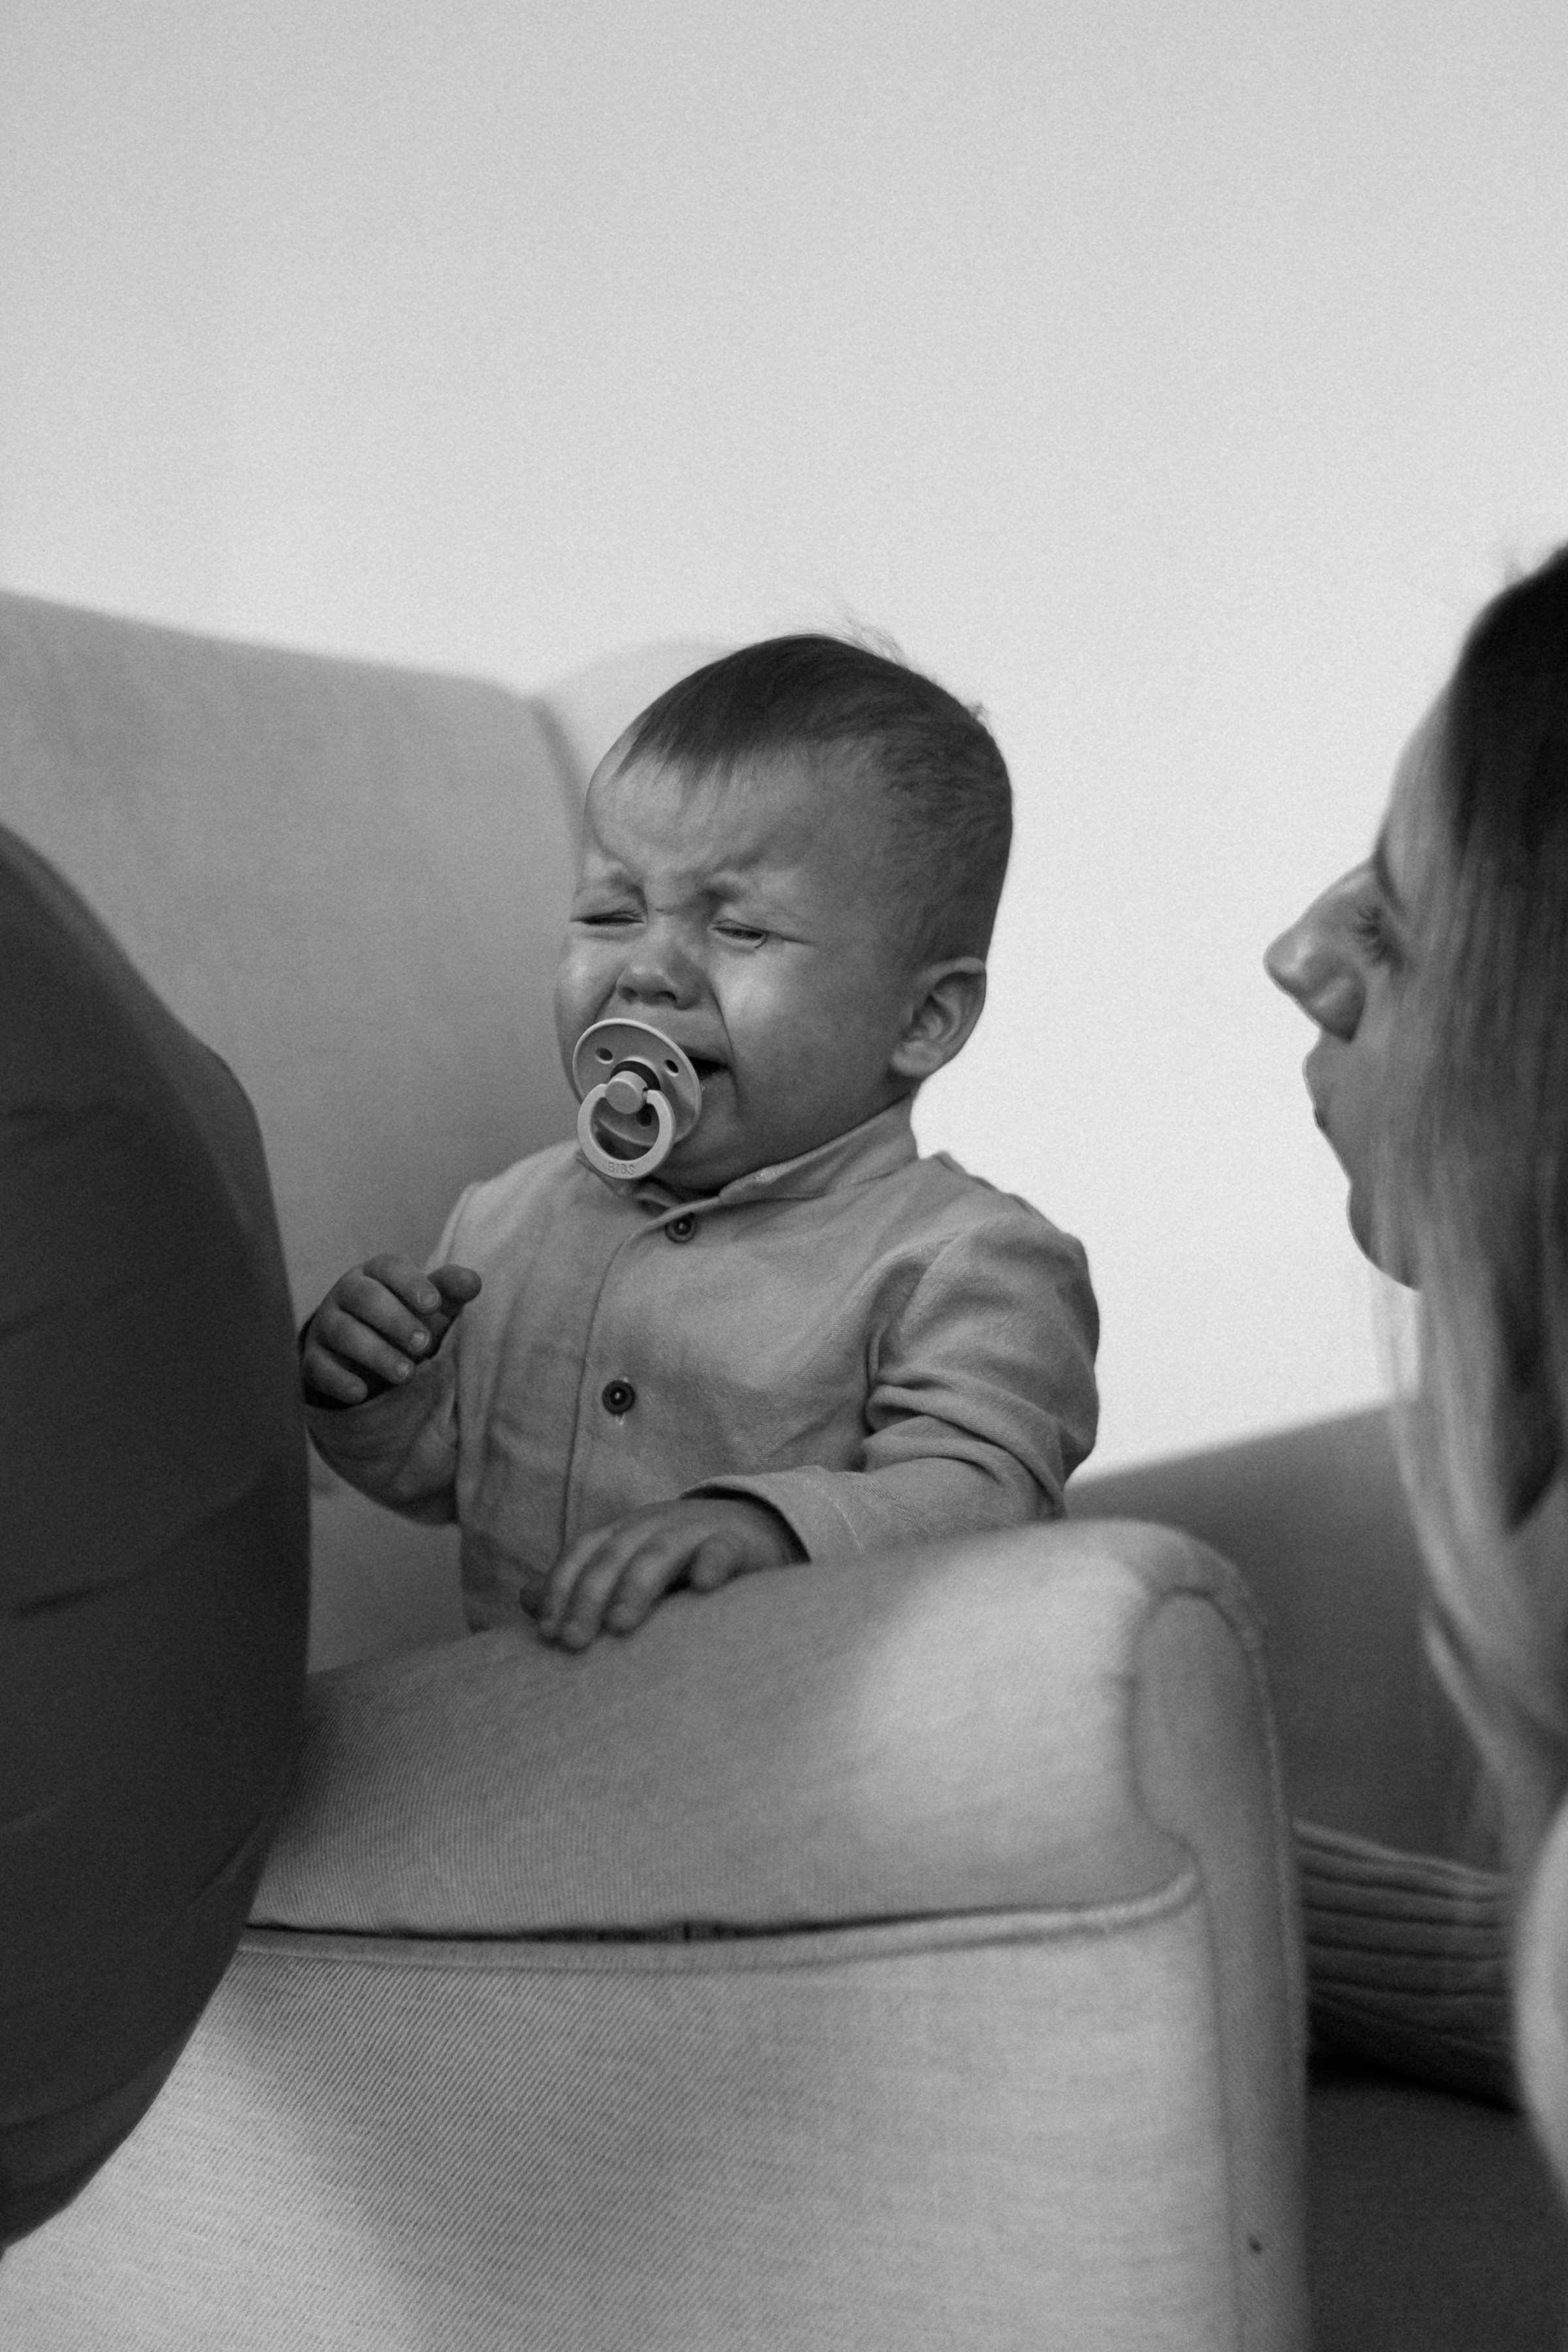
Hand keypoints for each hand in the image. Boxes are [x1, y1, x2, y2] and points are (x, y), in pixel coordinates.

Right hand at [301, 1254, 481, 1406]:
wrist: (363, 1353)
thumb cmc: (405, 1318)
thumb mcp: (430, 1304)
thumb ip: (450, 1291)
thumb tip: (473, 1282)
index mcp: (376, 1272)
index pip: (389, 1267)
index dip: (411, 1283)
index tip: (434, 1304)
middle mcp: (346, 1292)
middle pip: (363, 1297)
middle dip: (394, 1320)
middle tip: (423, 1344)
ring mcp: (326, 1325)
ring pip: (343, 1332)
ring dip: (375, 1353)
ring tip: (406, 1374)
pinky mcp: (313, 1358)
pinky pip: (319, 1366)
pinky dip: (339, 1380)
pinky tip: (362, 1393)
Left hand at [537, 1496, 801, 1649]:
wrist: (754, 1531)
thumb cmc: (679, 1564)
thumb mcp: (628, 1570)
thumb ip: (582, 1586)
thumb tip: (527, 1599)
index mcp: (623, 1534)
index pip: (583, 1553)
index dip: (562, 1589)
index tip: (548, 1632)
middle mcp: (653, 1527)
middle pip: (614, 1554)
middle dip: (589, 1596)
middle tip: (575, 1642)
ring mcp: (695, 1532)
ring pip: (660, 1551)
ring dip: (637, 1584)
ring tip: (621, 1624)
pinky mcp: (738, 1543)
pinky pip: (723, 1550)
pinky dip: (712, 1563)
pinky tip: (703, 1586)